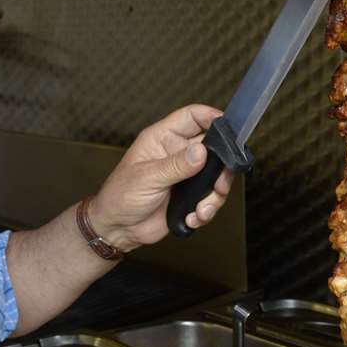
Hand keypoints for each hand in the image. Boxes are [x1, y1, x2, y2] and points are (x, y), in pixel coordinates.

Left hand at [87, 105, 234, 251]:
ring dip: (214, 195)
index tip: (229, 128)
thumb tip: (201, 151)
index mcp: (162, 139)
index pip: (192, 117)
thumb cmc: (120, 196)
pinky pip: (210, 198)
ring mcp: (185, 175)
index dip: (212, 117)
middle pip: (214, 148)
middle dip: (222, 167)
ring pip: (216, 176)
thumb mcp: (147, 178)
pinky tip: (192, 217)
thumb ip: (175, 165)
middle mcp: (177, 154)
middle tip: (219, 183)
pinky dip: (206, 210)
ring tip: (201, 209)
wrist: (118, 229)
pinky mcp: (189, 196)